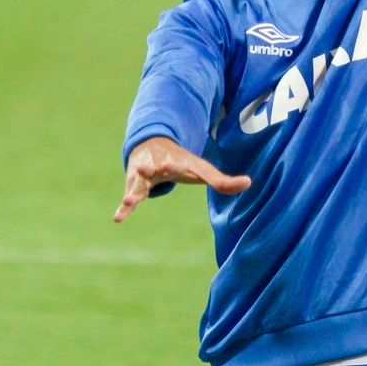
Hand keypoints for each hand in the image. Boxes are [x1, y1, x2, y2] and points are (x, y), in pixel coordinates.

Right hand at [113, 136, 251, 222]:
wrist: (150, 146)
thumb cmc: (180, 163)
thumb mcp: (201, 170)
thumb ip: (222, 181)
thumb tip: (249, 183)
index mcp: (176, 162)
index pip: (180, 165)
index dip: (179, 167)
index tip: (175, 167)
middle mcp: (158, 166)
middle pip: (154, 168)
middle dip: (152, 168)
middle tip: (150, 170)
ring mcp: (144, 176)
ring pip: (138, 183)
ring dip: (134, 191)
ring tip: (129, 201)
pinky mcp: (134, 186)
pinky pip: (129, 198)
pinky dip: (123, 209)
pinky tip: (117, 219)